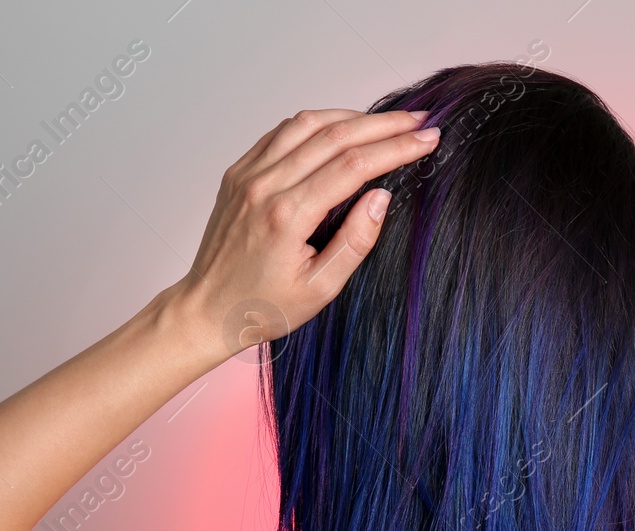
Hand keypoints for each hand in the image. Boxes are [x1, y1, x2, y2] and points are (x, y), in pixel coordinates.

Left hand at [166, 108, 440, 358]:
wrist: (207, 310)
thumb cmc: (263, 306)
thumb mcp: (320, 289)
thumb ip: (355, 242)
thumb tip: (381, 197)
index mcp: (287, 216)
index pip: (353, 165)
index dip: (395, 148)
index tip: (427, 139)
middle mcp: (264, 186)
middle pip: (334, 135)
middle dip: (383, 124)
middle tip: (418, 120)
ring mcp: (247, 174)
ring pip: (306, 123)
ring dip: (351, 116)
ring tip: (385, 121)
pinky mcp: (238, 172)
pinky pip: (281, 132)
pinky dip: (316, 123)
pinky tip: (340, 127)